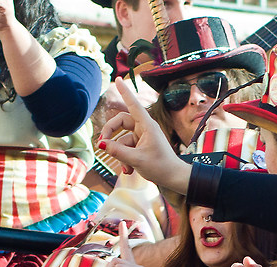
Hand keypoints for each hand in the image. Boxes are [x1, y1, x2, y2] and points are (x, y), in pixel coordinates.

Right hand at [100, 78, 192, 192]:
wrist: (175, 178)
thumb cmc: (161, 167)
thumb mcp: (136, 160)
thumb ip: (117, 151)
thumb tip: (101, 144)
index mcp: (147, 126)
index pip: (133, 104)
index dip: (125, 92)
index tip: (118, 79)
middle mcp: (144, 128)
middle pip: (121, 122)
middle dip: (110, 133)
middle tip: (101, 145)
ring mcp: (143, 137)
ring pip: (123, 140)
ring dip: (120, 154)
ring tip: (126, 168)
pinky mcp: (142, 146)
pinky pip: (128, 149)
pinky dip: (125, 159)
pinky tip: (129, 170)